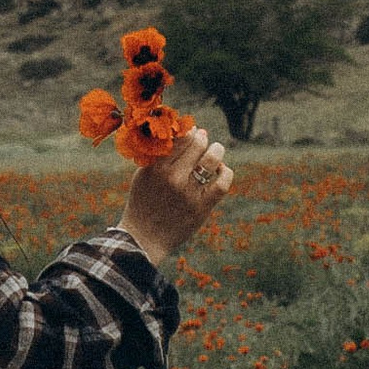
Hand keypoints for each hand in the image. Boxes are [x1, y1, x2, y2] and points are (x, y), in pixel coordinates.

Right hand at [120, 122, 234, 264]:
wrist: (143, 237)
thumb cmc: (143, 202)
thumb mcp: (143, 174)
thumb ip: (159, 154)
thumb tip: (185, 132)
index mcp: (157, 167)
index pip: (180, 138)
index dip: (189, 130)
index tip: (192, 131)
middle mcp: (173, 177)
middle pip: (198, 144)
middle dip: (203, 138)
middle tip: (204, 138)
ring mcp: (188, 192)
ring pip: (212, 159)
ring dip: (217, 150)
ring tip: (216, 150)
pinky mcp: (201, 206)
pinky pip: (222, 183)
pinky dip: (225, 172)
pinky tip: (220, 171)